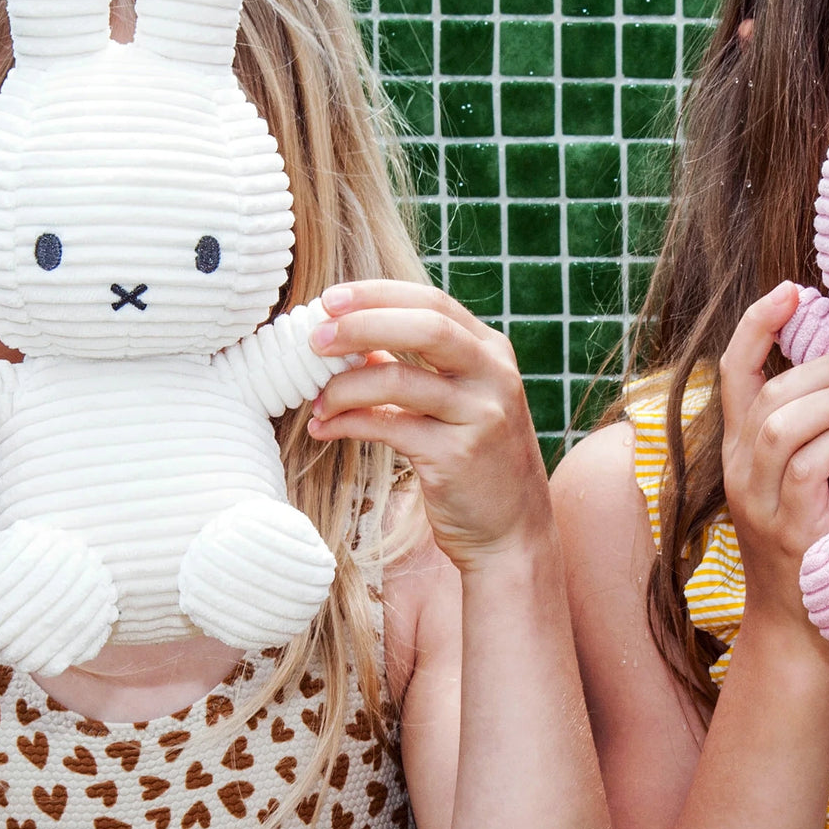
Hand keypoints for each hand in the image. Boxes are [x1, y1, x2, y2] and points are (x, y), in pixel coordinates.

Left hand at [306, 281, 550, 571]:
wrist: (514, 533)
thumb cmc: (477, 465)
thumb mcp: (458, 404)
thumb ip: (416, 369)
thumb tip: (353, 342)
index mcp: (492, 353)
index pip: (433, 302)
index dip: (377, 295)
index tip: (329, 300)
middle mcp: (493, 376)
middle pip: (424, 327)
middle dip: (361, 324)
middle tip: (314, 336)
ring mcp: (480, 415)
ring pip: (399, 379)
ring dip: (344, 386)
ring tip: (316, 399)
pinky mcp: (457, 456)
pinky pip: (388, 427)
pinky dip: (347, 423)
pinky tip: (325, 429)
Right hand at [720, 283, 828, 630]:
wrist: (800, 629)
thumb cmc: (814, 545)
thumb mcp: (803, 479)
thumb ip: (814, 431)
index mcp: (739, 449)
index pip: (734, 371)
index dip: (758, 324)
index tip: (792, 290)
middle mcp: (738, 469)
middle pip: (768, 390)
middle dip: (827, 362)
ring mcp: (757, 501)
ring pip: (781, 422)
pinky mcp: (787, 527)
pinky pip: (806, 466)